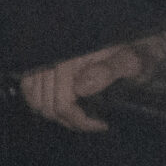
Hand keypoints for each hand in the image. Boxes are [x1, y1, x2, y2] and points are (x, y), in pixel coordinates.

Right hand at [19, 37, 165, 133]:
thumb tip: (80, 88)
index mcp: (70, 59)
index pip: (62, 105)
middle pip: (47, 106)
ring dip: (56, 114)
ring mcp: (46, 60)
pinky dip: (41, 102)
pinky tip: (62, 106)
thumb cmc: (135, 52)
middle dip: (70, 120)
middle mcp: (53, 59)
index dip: (80, 121)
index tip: (101, 124)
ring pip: (36, 101)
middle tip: (93, 123)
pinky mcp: (42, 62)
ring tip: (80, 116)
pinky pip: (29, 88)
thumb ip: (109, 71)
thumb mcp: (131, 61)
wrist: (135, 41)